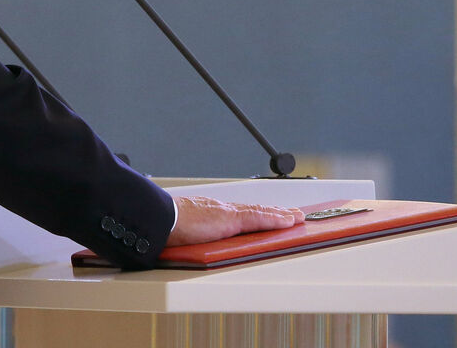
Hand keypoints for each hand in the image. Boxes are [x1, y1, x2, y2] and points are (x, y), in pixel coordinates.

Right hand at [165, 196, 303, 245]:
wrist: (160, 219)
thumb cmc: (166, 227)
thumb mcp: (185, 234)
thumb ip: (196, 238)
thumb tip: (194, 246)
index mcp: (210, 213)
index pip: (239, 214)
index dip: (256, 214)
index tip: (267, 214)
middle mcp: (220, 210)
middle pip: (253, 211)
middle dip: (274, 213)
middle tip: (291, 214)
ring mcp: (226, 213)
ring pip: (260, 213)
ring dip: (280, 215)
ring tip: (296, 217)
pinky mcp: (231, 219)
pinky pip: (258, 218)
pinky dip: (275, 218)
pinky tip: (288, 220)